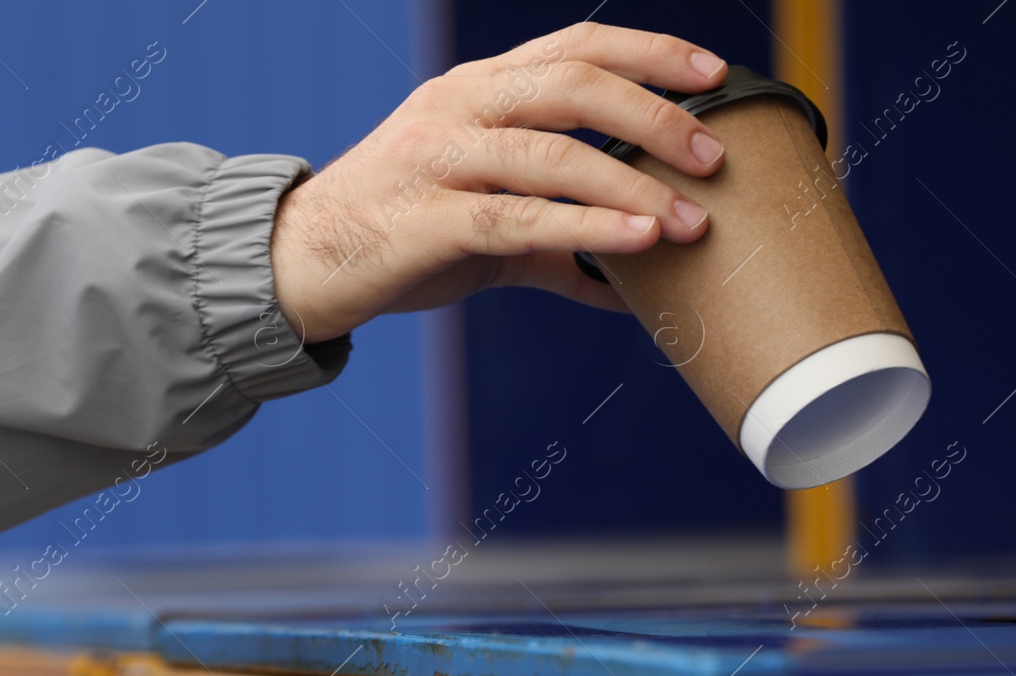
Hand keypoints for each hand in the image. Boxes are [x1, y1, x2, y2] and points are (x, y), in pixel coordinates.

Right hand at [269, 22, 729, 342]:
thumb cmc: (402, 237)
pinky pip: (518, 217)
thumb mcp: (488, 226)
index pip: (576, 46)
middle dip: (654, 113)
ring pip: (551, 153)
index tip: (713, 76)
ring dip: (632, 184)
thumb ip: (559, 245)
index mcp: (479, 90)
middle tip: (712, 155)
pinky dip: (585, 229)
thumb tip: (629, 288)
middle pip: (573, 83)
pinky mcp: (426, 219)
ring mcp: (437, 158)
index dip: (650, 53)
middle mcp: (458, 107)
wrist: (302, 266)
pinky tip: (636, 242)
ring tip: (689, 218)